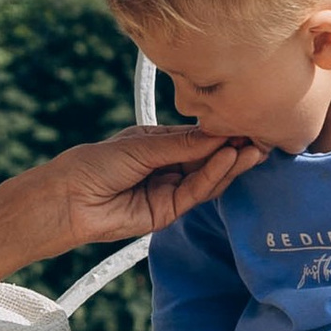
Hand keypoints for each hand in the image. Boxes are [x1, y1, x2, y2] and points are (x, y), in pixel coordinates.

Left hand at [52, 123, 263, 247]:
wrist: (68, 199)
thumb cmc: (94, 164)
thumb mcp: (141, 145)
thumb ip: (182, 143)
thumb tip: (219, 133)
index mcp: (159, 144)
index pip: (199, 137)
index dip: (222, 130)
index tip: (247, 118)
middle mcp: (168, 167)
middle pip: (209, 158)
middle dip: (235, 147)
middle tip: (261, 135)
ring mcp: (169, 190)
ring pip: (209, 177)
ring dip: (232, 163)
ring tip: (252, 147)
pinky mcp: (168, 212)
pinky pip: (197, 193)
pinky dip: (214, 175)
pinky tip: (229, 158)